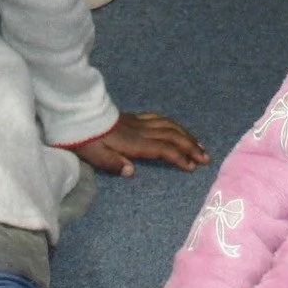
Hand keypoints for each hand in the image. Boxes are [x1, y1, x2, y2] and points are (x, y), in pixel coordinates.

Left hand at [72, 111, 208, 177]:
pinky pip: (160, 118)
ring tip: (199, 144)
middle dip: (191, 146)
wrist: (80, 116)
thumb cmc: (86, 140)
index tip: (193, 166)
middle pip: (172, 136)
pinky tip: (178, 128)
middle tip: (206, 157)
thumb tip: (131, 171)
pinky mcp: (136, 118)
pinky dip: (173, 124)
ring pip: (169, 126)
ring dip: (186, 135)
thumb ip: (114, 163)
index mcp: (134, 142)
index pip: (163, 149)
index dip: (179, 157)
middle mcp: (142, 131)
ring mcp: (140, 122)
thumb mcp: (95, 156)